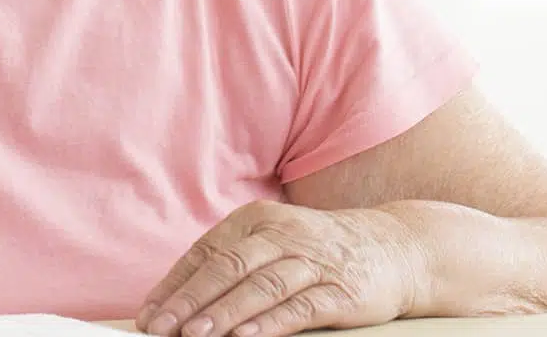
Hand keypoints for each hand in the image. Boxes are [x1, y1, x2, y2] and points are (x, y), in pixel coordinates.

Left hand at [136, 200, 424, 336]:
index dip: (174, 286)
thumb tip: (178, 301)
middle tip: (161, 327)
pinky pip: (301, 306)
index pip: (204, 254)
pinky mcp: (342, 289)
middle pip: (226, 268)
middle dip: (189, 301)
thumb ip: (231, 265)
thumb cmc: (318, 250)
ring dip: (224, 312)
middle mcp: (281, 235)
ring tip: (194, 334)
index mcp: (256, 220)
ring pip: (260, 286)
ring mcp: (313, 261)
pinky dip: (272, 323)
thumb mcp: (272, 244)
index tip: (149, 315)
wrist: (397, 247)